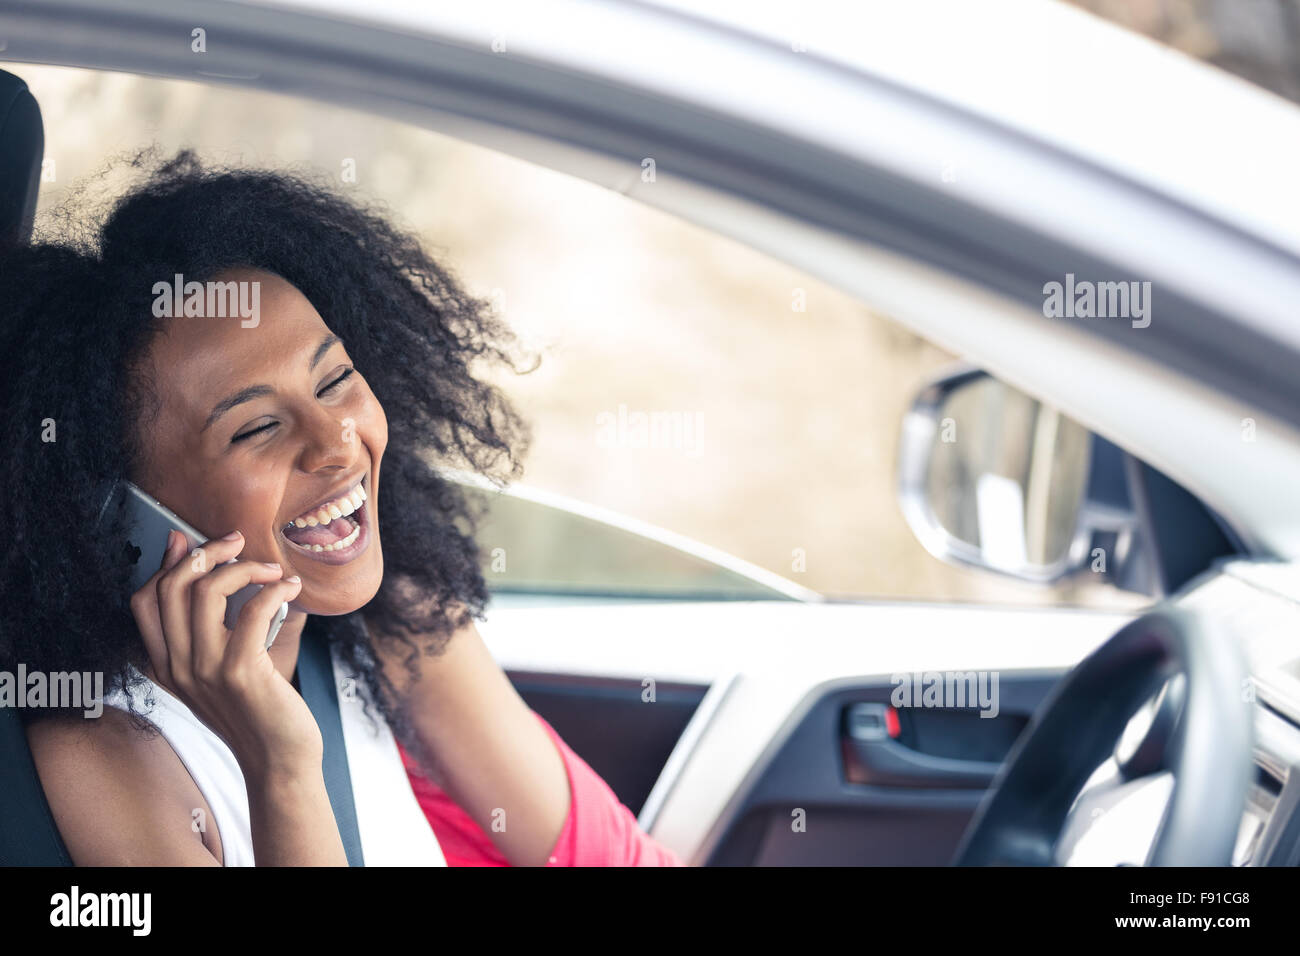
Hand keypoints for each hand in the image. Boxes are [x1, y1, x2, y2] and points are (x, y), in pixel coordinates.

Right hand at [129, 529, 322, 778]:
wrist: (279, 763)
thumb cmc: (257, 710)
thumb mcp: (220, 669)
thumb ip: (208, 629)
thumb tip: (206, 574)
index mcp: (166, 666)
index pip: (143, 600)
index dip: (166, 563)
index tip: (192, 540)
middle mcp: (178, 667)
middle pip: (170, 587)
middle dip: (205, 552)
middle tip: (237, 541)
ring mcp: (206, 671)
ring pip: (206, 591)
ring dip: (243, 567)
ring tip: (273, 570)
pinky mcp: (242, 674)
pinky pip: (252, 612)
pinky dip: (274, 590)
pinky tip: (290, 588)